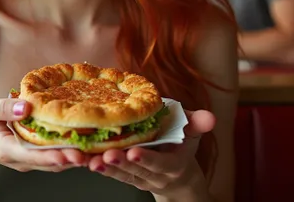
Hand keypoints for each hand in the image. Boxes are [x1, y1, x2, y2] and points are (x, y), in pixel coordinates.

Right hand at [0, 96, 88, 171]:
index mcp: (8, 149)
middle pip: (49, 163)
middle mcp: (22, 159)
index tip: (68, 154)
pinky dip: (70, 152)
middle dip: (69, 159)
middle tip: (88, 153)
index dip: (51, 156)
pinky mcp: (37, 156)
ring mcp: (30, 160)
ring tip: (94, 150)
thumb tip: (26, 106)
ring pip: (55, 163)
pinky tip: (85, 144)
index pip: (32, 156)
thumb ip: (4, 108)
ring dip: (74, 158)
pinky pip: (55, 157)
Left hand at [88, 110, 214, 196]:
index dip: (148, 160)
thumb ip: (197, 124)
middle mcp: (154, 174)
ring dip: (104, 168)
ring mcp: (138, 176)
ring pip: (121, 174)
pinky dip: (96, 165)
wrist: (178, 175)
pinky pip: (111, 172)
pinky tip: (83, 159)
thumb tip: (210, 117)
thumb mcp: (192, 134)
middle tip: (107, 155)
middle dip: (121, 164)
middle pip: (136, 171)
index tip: (134, 153)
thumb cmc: (181, 145)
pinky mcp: (125, 174)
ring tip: (90, 160)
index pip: (160, 164)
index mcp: (172, 165)